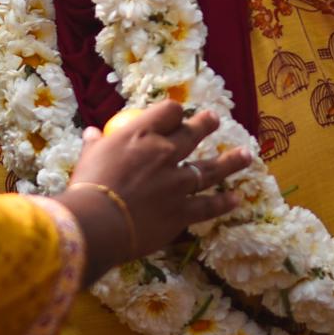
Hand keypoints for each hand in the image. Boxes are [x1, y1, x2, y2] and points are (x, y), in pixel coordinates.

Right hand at [64, 101, 248, 263]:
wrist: (97, 223)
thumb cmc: (87, 188)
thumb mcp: (87, 158)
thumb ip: (95, 144)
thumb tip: (92, 133)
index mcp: (140, 134)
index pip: (168, 111)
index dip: (175, 111)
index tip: (178, 114)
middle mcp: (163, 152)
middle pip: (192, 133)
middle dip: (206, 125)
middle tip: (216, 120)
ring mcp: (177, 182)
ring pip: (210, 168)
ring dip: (230, 161)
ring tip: (246, 155)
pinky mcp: (182, 210)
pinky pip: (208, 205)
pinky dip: (223, 203)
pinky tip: (236, 199)